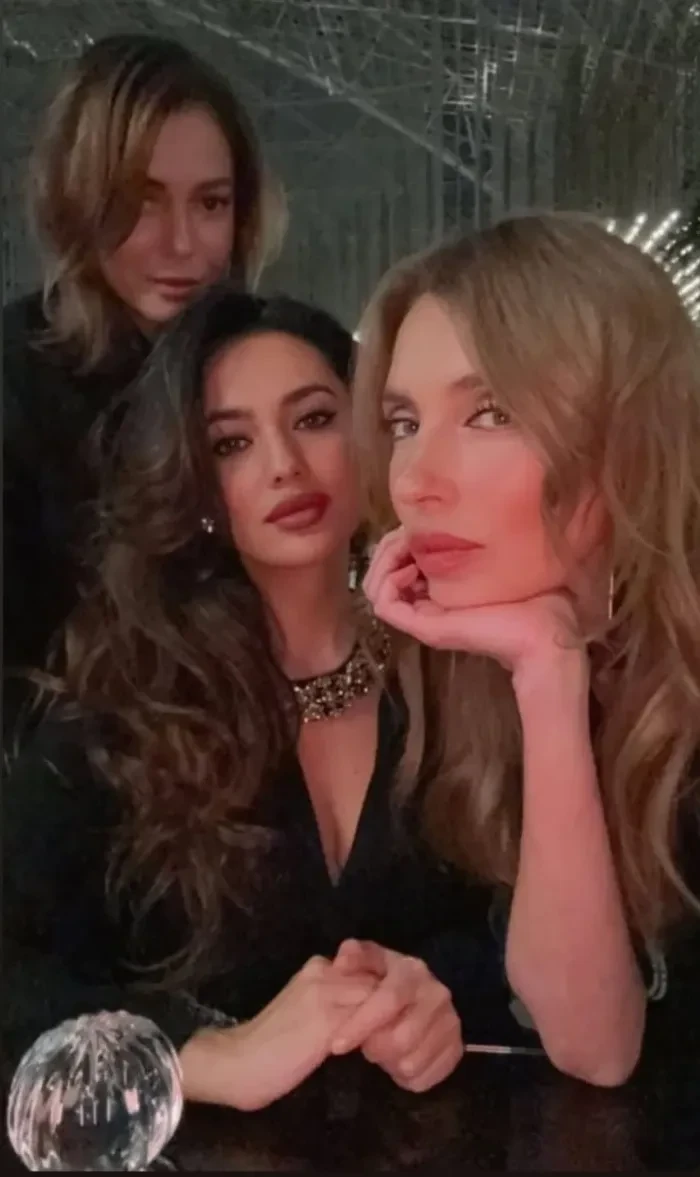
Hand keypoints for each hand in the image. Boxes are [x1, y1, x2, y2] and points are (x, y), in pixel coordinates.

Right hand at [180, 955, 378, 1109]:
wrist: (238, 1061)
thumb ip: (337, 999)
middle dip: (394, 1005)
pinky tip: (377, 1054)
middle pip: (378, 979)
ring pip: (376, 998)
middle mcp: (323, 971)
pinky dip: (378, 1037)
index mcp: (318, 966)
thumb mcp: (309, 1008)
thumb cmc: (273, 1042)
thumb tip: (374, 1007)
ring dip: (390, 1021)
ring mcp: (324, 993)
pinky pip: (367, 1023)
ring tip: (393, 1044)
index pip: (370, 968)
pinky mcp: (326, 1021)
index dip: (386, 993)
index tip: (397, 1015)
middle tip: (403, 1030)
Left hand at [330, 939, 462, 1092]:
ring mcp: (451, 1022)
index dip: (361, 1025)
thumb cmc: (384, 979)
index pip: (388, 1000)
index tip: (336, 1046)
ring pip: (411, 1063)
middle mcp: (437, 995)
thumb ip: (354, 957)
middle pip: (400, 1039)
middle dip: (374, 1049)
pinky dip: (405, 1077)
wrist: (417, 994)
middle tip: (366, 1045)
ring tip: (384, 1051)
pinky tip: (399, 1061)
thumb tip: (342, 963)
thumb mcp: (368, 960)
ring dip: (390, 1064)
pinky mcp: (457, 1049)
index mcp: (413, 971)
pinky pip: (424, 1079)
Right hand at [364, 528, 587, 693]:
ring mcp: (423, 617)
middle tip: (409, 533)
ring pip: (376, 588)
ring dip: (383, 561)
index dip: (400, 539)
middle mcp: (427, 603)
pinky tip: (410, 567)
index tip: (419, 524)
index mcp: (442, 589)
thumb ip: (475, 543)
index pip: (400, 561)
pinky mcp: (423, 626)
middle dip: (388, 546)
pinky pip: (384, 604)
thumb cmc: (533, 598)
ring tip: (406, 547)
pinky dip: (387, 582)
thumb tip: (459, 512)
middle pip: (383, 572)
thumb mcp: (497, 560)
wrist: (543, 634)